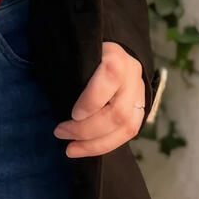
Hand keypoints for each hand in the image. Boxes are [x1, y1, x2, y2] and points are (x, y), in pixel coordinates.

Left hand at [53, 42, 145, 157]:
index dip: (91, 101)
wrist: (109, 50)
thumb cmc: (84, 52)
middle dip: (87, 130)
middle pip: (119, 113)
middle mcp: (132, 74)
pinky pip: (129, 133)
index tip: (72, 114)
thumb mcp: (77, 54)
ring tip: (71, 148)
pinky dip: (106, 144)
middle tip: (60, 133)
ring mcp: (140, 92)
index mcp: (115, 56)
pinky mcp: (141, 107)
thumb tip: (57, 98)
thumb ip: (72, 72)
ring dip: (96, 144)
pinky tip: (86, 148)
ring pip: (127, 128)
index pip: (110, 78)